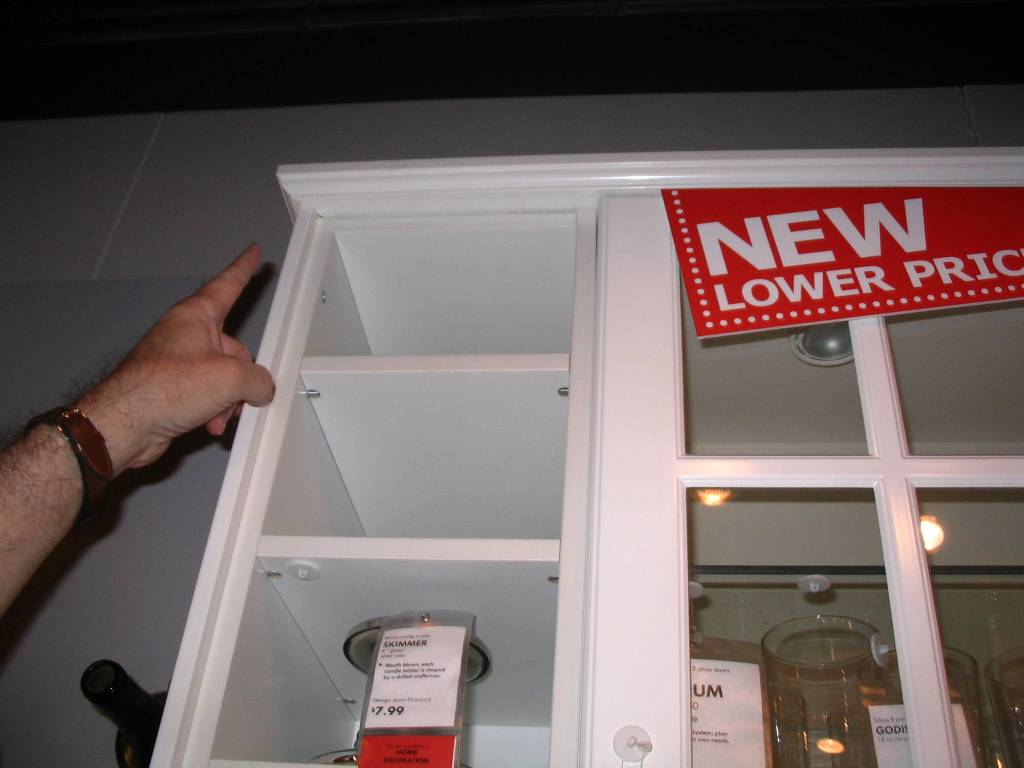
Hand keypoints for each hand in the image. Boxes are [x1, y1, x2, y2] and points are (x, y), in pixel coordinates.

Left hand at [76, 244, 275, 473]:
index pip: (228, 284)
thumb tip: (261, 387)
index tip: (253, 254)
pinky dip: (213, 409)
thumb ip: (258, 378)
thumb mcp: (230, 378)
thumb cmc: (162, 389)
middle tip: (245, 394)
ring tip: (219, 414)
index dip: (244, 269)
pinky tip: (208, 423)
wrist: (125, 423)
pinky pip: (207, 395)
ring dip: (228, 400)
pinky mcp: (172, 389)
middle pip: (235, 349)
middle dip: (244, 377)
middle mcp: (186, 336)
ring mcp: (178, 363)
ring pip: (222, 377)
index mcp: (196, 316)